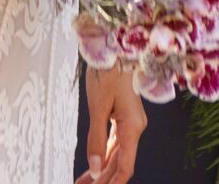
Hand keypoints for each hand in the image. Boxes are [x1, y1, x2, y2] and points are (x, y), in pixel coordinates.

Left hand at [75, 64, 147, 183]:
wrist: (115, 48)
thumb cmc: (108, 73)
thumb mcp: (98, 106)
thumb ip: (96, 138)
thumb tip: (94, 168)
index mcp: (132, 127)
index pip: (125, 166)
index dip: (113, 182)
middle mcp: (135, 127)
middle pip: (120, 161)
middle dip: (103, 178)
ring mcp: (130, 121)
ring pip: (117, 152)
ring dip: (102, 168)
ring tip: (83, 181)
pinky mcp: (124, 115)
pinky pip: (115, 140)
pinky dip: (104, 153)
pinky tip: (94, 163)